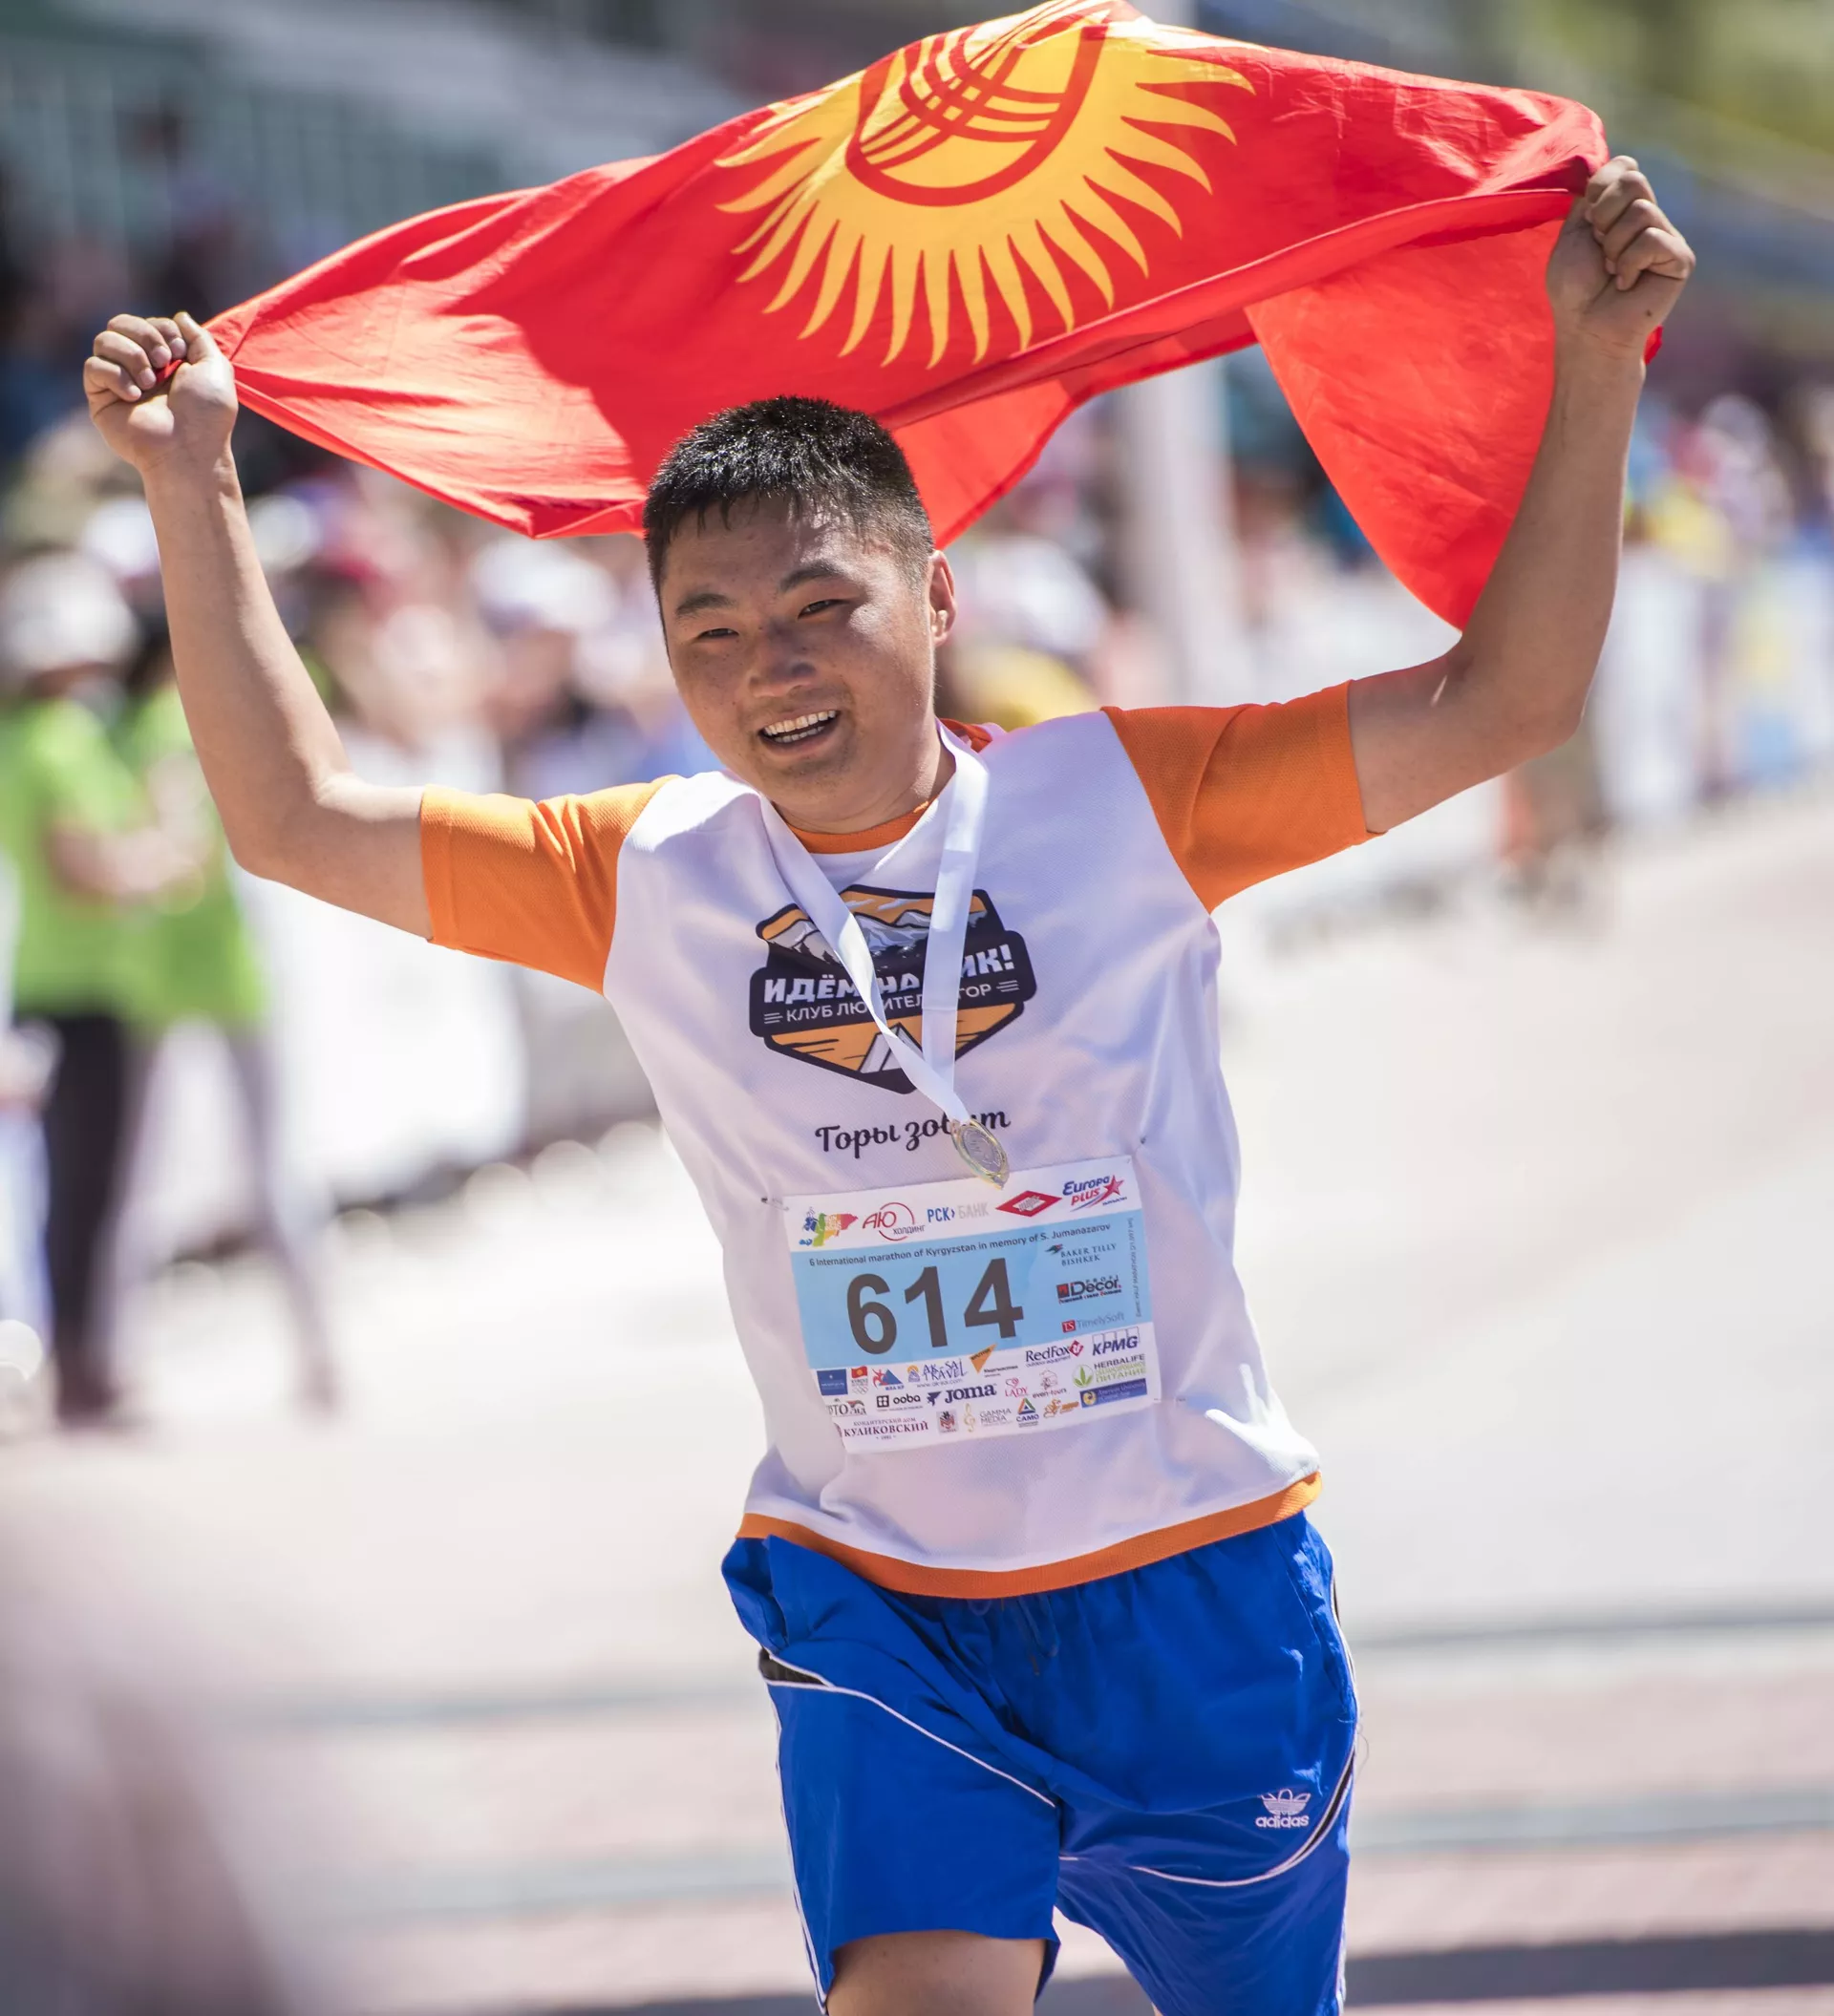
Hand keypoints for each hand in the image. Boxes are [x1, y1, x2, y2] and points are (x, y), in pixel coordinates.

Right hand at [84, 310, 237, 477]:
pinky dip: (115, 375)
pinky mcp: (101, 398)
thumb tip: (180, 316)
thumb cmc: (206, 415)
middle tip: (165, 362)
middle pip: (120, 323)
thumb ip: (199, 338)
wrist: (189, 450)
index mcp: (165, 361)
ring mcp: (118, 382)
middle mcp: (139, 368)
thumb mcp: (215, 367)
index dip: (162, 329)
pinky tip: (134, 396)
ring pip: (104, 339)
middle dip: (145, 335)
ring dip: (131, 354)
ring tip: (150, 382)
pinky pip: (93, 366)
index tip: (180, 352)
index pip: (147, 323)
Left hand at [1545, 156, 1693, 363]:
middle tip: (1599, 249)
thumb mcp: (1573, 235)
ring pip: (1641, 211)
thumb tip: (1618, 165)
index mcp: (1623, 209)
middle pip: (1634, 179)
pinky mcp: (1680, 258)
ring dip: (1613, 246)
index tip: (1588, 222)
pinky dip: (1629, 264)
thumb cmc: (1575, 290)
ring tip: (1612, 272)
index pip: (1624, 167)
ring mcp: (1667, 236)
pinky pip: (1652, 239)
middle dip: (1603, 215)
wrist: (1587, 329)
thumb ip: (1592, 197)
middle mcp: (1649, 218)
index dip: (1601, 189)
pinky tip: (1627, 285)